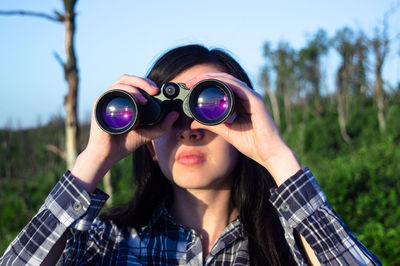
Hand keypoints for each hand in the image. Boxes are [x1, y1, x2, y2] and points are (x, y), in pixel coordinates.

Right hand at [72, 74, 178, 191]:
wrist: (108, 155)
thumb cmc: (125, 143)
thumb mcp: (149, 133)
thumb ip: (163, 125)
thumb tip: (176, 113)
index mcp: (125, 100)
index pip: (135, 84)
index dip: (147, 83)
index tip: (160, 91)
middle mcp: (115, 97)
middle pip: (128, 79)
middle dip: (144, 81)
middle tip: (156, 90)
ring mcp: (106, 100)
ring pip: (122, 82)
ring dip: (136, 86)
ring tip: (147, 99)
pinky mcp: (99, 104)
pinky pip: (113, 92)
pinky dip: (127, 93)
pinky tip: (137, 102)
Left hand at [186, 73, 299, 184]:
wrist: (269, 154)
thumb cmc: (252, 144)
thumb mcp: (226, 132)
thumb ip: (211, 125)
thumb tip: (193, 122)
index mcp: (240, 103)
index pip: (222, 87)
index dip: (205, 84)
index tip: (190, 88)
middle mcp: (247, 97)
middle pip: (224, 81)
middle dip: (205, 79)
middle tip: (189, 83)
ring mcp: (252, 97)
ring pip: (230, 80)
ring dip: (212, 78)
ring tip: (196, 81)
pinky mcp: (256, 101)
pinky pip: (239, 88)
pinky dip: (226, 83)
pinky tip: (213, 83)